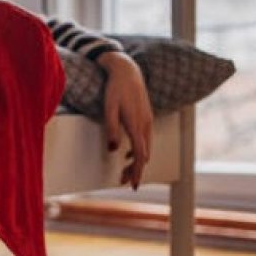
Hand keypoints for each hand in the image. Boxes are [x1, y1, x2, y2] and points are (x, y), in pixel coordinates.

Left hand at [98, 51, 153, 189]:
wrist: (127, 70)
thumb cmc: (115, 89)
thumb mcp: (108, 109)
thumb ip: (111, 129)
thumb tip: (113, 150)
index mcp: (136, 125)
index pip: (139, 155)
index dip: (136, 172)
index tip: (133, 185)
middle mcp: (145, 125)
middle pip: (143, 155)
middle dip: (134, 171)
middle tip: (123, 182)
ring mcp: (147, 121)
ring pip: (145, 148)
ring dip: (136, 162)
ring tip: (123, 172)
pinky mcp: (146, 117)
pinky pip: (145, 139)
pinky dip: (138, 151)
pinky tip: (127, 155)